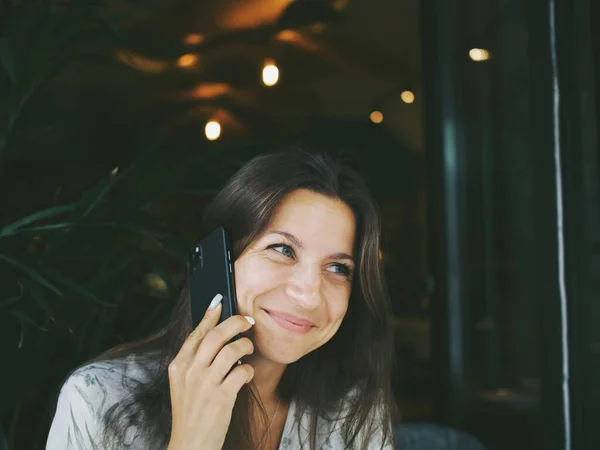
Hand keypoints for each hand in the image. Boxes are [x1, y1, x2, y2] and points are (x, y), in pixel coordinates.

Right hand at [167, 294, 254, 449]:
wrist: (189, 444)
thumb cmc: (190, 412)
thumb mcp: (183, 383)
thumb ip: (195, 361)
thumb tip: (216, 336)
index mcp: (178, 366)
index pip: (196, 333)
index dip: (209, 315)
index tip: (220, 302)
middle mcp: (189, 372)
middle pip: (214, 336)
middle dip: (234, 323)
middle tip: (247, 321)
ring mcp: (205, 385)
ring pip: (230, 351)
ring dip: (244, 345)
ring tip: (248, 347)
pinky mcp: (221, 397)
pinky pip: (241, 372)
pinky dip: (248, 370)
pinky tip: (246, 373)